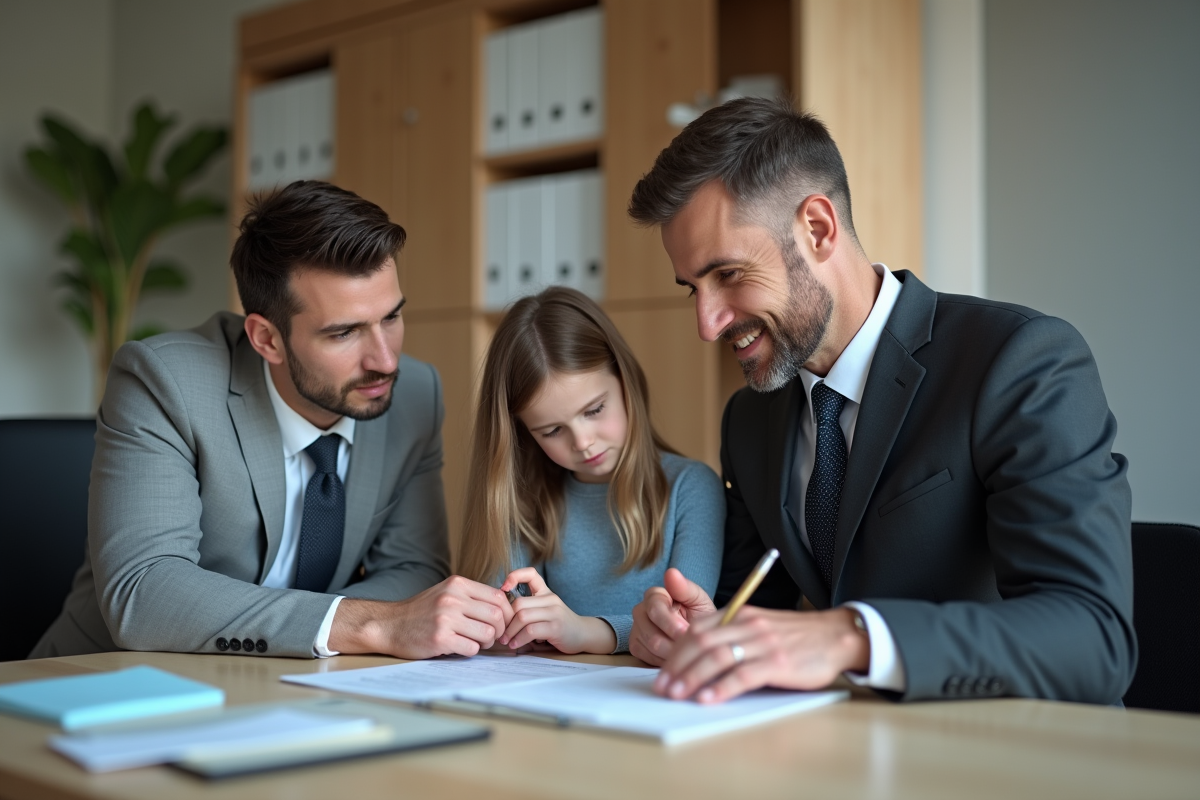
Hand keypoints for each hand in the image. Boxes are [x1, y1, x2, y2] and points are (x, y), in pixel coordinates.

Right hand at [329, 575, 514, 658]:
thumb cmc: (421, 611)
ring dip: (486, 642)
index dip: (507, 612)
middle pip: (497, 616)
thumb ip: (471, 596)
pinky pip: (471, 649)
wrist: (389, 625)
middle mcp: (453, 598)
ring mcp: (446, 619)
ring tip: (475, 642)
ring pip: (487, 633)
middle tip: (492, 637)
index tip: (505, 623)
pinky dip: (471, 651)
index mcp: (457, 584)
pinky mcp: (440, 639)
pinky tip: (460, 647)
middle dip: (500, 630)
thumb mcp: (446, 592)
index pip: (497, 596)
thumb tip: (504, 606)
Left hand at [498, 568, 615, 654]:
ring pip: (522, 617)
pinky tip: (516, 645)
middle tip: (500, 632)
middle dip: (506, 620)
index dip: (514, 576)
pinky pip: (531, 630)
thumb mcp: (546, 609)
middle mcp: (550, 599)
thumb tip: (501, 613)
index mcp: (546, 592)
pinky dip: (519, 639)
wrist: (583, 634)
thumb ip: (529, 606)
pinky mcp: (556, 627)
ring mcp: (554, 612)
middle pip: (519, 603)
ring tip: (506, 640)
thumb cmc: (559, 624)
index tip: (503, 589)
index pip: (530, 574)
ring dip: (510, 632)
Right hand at [629, 568, 716, 665]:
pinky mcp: (635, 647)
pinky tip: (678, 656)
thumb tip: (671, 572)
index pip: (655, 609)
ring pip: (651, 647)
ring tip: (689, 652)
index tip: (686, 631)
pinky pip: (647, 658)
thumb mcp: (699, 601)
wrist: (699, 635)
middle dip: (674, 642)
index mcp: (654, 595)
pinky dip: (666, 660)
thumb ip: (686, 588)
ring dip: (673, 653)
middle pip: (651, 632)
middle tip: (692, 647)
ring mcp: (636, 629)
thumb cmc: (699, 616)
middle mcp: (640, 610)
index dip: (671, 623)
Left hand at [653, 606, 869, 703]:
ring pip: (717, 657)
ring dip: (692, 677)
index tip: (663, 672)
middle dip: (677, 666)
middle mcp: (748, 625)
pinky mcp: (778, 662)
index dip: (676, 651)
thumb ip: (733, 635)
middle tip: (663, 688)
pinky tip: (708, 699)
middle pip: (701, 642)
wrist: (836, 636)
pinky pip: (743, 675)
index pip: (697, 629)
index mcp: (740, 614)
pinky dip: (722, 688)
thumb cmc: (796, 637)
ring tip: (677, 695)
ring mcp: (763, 643)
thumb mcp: (760, 626)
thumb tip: (699, 659)